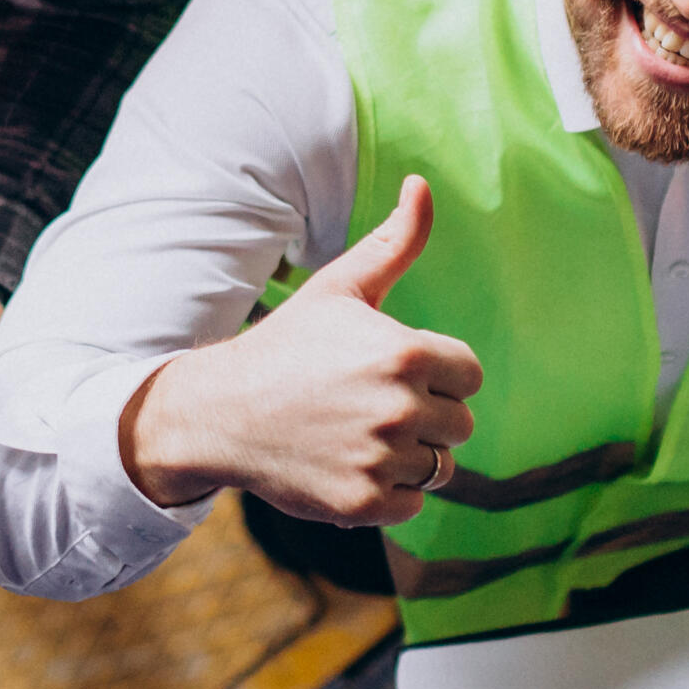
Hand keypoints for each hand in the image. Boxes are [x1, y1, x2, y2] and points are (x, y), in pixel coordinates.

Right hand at [117, 175, 480, 524]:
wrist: (220, 413)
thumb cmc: (287, 346)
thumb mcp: (339, 289)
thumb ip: (393, 243)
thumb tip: (422, 184)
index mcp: (405, 352)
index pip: (468, 373)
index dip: (436, 372)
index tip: (394, 372)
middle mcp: (399, 408)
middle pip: (458, 422)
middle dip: (426, 414)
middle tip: (369, 405)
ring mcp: (381, 459)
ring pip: (439, 465)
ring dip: (410, 454)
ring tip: (361, 434)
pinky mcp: (363, 503)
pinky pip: (413, 502)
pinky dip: (389, 491)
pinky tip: (350, 465)